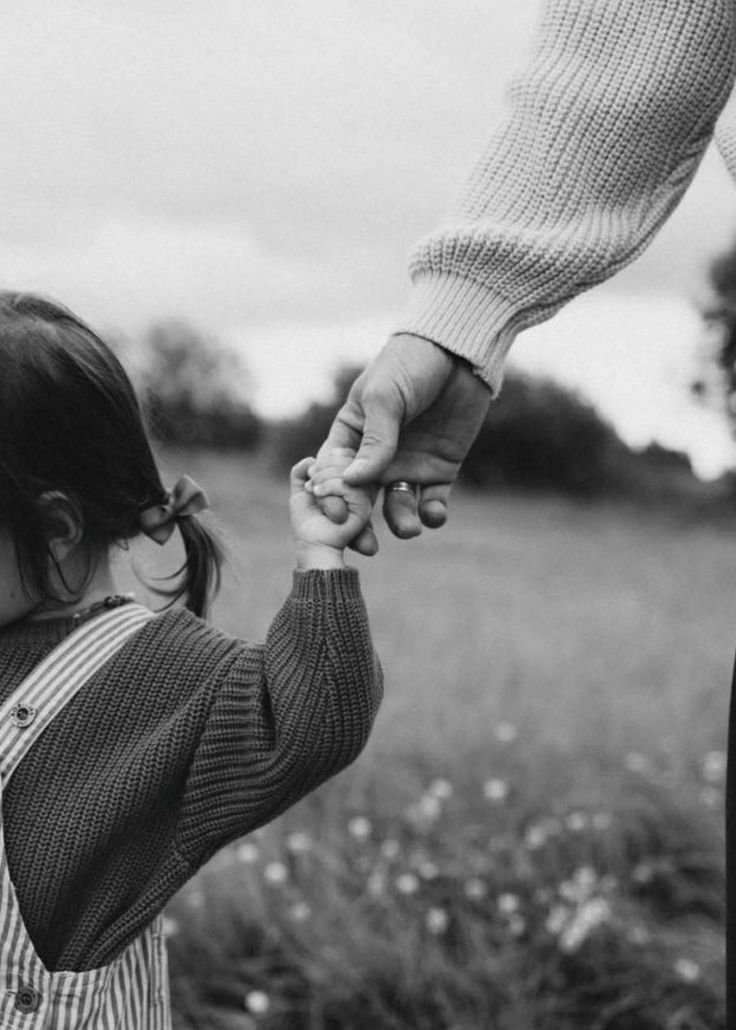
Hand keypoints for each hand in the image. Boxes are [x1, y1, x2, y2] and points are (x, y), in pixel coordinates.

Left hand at [291, 453, 375, 570]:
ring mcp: (366, 496)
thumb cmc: (308, 520)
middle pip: (350, 458)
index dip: (328, 457)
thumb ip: (302, 472)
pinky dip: (329, 486)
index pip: (347, 454)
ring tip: (313, 491)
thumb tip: (310, 459)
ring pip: (350, 470)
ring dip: (324, 476)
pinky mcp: (364, 508)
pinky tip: (318, 494)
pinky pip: (349, 486)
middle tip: (310, 485)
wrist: (312, 544)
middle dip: (323, 465)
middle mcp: (364, 486)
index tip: (311, 473)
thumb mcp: (301, 490)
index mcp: (353, 479)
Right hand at [319, 334, 490, 552]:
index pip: (335, 475)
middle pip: (362, 501)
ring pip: (397, 507)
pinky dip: (433, 514)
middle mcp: (376, 457)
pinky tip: (434, 514)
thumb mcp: (385, 397)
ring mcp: (408, 465)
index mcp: (351, 437)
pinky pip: (432, 502)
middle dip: (363, 526)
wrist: (458, 353)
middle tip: (367, 546)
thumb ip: (374, 441)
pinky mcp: (439, 469)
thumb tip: (354, 481)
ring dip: (400, 522)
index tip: (339, 519)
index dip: (335, 499)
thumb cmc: (410, 365)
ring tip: (409, 528)